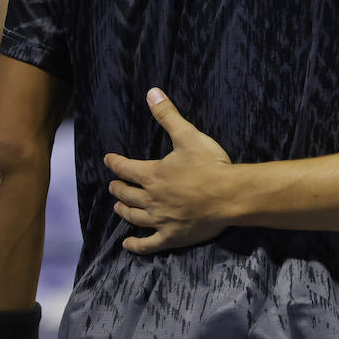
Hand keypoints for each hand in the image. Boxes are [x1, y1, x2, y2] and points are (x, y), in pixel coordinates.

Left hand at [104, 88, 233, 254]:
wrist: (230, 195)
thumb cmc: (210, 165)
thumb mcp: (188, 135)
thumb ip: (168, 115)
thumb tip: (151, 92)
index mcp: (153, 175)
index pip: (126, 168)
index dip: (115, 163)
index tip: (108, 160)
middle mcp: (151, 199)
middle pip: (126, 194)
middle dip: (118, 188)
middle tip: (114, 185)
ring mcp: (160, 220)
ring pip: (134, 217)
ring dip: (124, 211)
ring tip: (118, 208)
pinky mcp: (172, 236)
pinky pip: (148, 244)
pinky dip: (136, 245)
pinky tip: (128, 244)